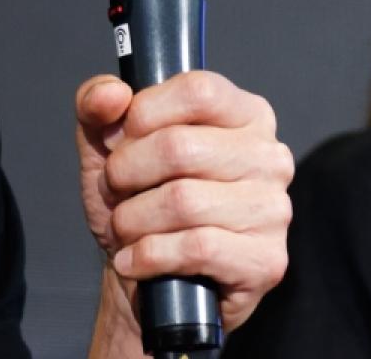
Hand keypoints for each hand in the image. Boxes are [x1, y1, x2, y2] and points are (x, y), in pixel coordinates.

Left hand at [75, 71, 291, 333]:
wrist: (148, 279)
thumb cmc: (138, 201)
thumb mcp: (106, 145)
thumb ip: (97, 104)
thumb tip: (110, 94)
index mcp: (244, 114)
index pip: (198, 90)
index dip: (145, 114)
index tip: (123, 139)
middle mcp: (268, 156)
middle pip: (180, 147)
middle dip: (127, 172)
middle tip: (117, 190)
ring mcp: (272, 210)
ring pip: (183, 201)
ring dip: (133, 219)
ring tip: (126, 227)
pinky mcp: (266, 260)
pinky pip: (196, 248)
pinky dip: (148, 255)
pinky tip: (135, 259)